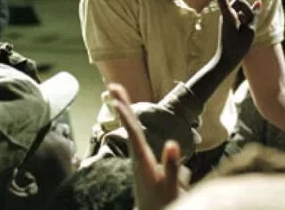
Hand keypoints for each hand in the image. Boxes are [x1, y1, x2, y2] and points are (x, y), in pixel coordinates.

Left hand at [108, 83, 180, 209]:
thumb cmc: (163, 203)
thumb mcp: (170, 187)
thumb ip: (171, 166)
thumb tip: (172, 142)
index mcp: (143, 160)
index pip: (134, 133)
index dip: (126, 116)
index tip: (116, 99)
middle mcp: (137, 156)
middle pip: (128, 126)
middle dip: (121, 105)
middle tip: (112, 86)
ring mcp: (138, 157)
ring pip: (130, 128)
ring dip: (124, 110)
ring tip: (117, 94)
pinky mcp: (141, 159)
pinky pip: (135, 134)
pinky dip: (130, 121)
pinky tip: (129, 115)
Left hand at [214, 0, 260, 66]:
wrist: (226, 60)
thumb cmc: (237, 47)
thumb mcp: (250, 31)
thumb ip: (254, 15)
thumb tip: (258, 2)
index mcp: (227, 16)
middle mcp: (225, 13)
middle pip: (241, 1)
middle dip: (247, 10)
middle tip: (245, 28)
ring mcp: (228, 16)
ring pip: (243, 7)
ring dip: (247, 17)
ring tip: (243, 32)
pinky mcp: (231, 19)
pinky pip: (243, 14)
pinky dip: (247, 20)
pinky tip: (244, 30)